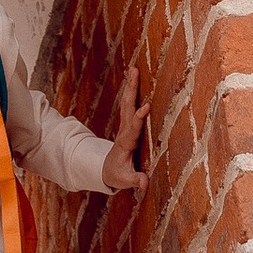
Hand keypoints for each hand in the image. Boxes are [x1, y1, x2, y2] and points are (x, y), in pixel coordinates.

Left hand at [98, 73, 147, 193]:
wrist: (105, 170)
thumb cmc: (117, 175)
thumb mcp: (125, 180)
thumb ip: (134, 180)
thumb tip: (144, 183)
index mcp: (126, 143)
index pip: (133, 128)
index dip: (139, 118)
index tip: (146, 106)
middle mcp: (124, 131)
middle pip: (127, 107)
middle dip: (131, 90)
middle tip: (134, 71)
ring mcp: (125, 126)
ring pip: (127, 102)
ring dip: (131, 86)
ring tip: (134, 69)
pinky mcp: (127, 124)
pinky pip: (129, 104)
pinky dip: (132, 91)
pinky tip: (134, 79)